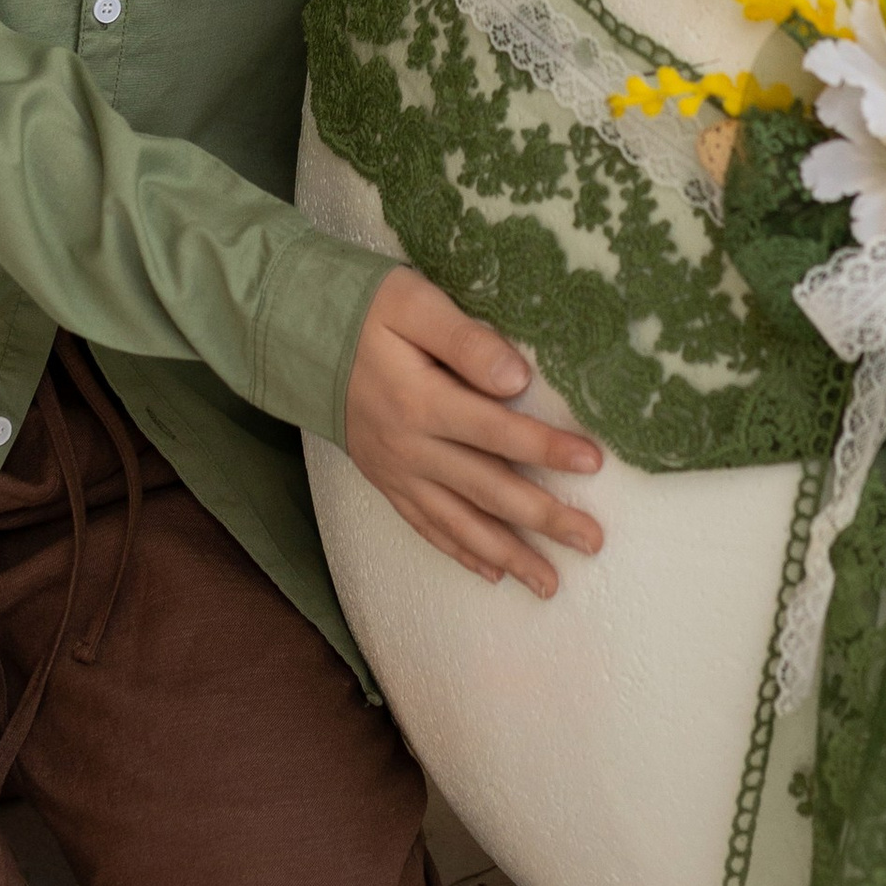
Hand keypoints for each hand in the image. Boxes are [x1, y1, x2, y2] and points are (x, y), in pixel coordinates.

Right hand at [342, 266, 603, 599]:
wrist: (292, 332)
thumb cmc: (360, 309)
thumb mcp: (411, 303)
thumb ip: (465, 340)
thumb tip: (517, 378)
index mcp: (421, 402)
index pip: (498, 432)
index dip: (547, 448)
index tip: (593, 462)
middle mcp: (410, 449)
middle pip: (488, 491)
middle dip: (543, 519)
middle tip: (592, 541)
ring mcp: (396, 472)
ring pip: (460, 524)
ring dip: (508, 555)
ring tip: (550, 583)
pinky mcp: (384, 481)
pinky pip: (426, 527)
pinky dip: (460, 552)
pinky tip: (490, 573)